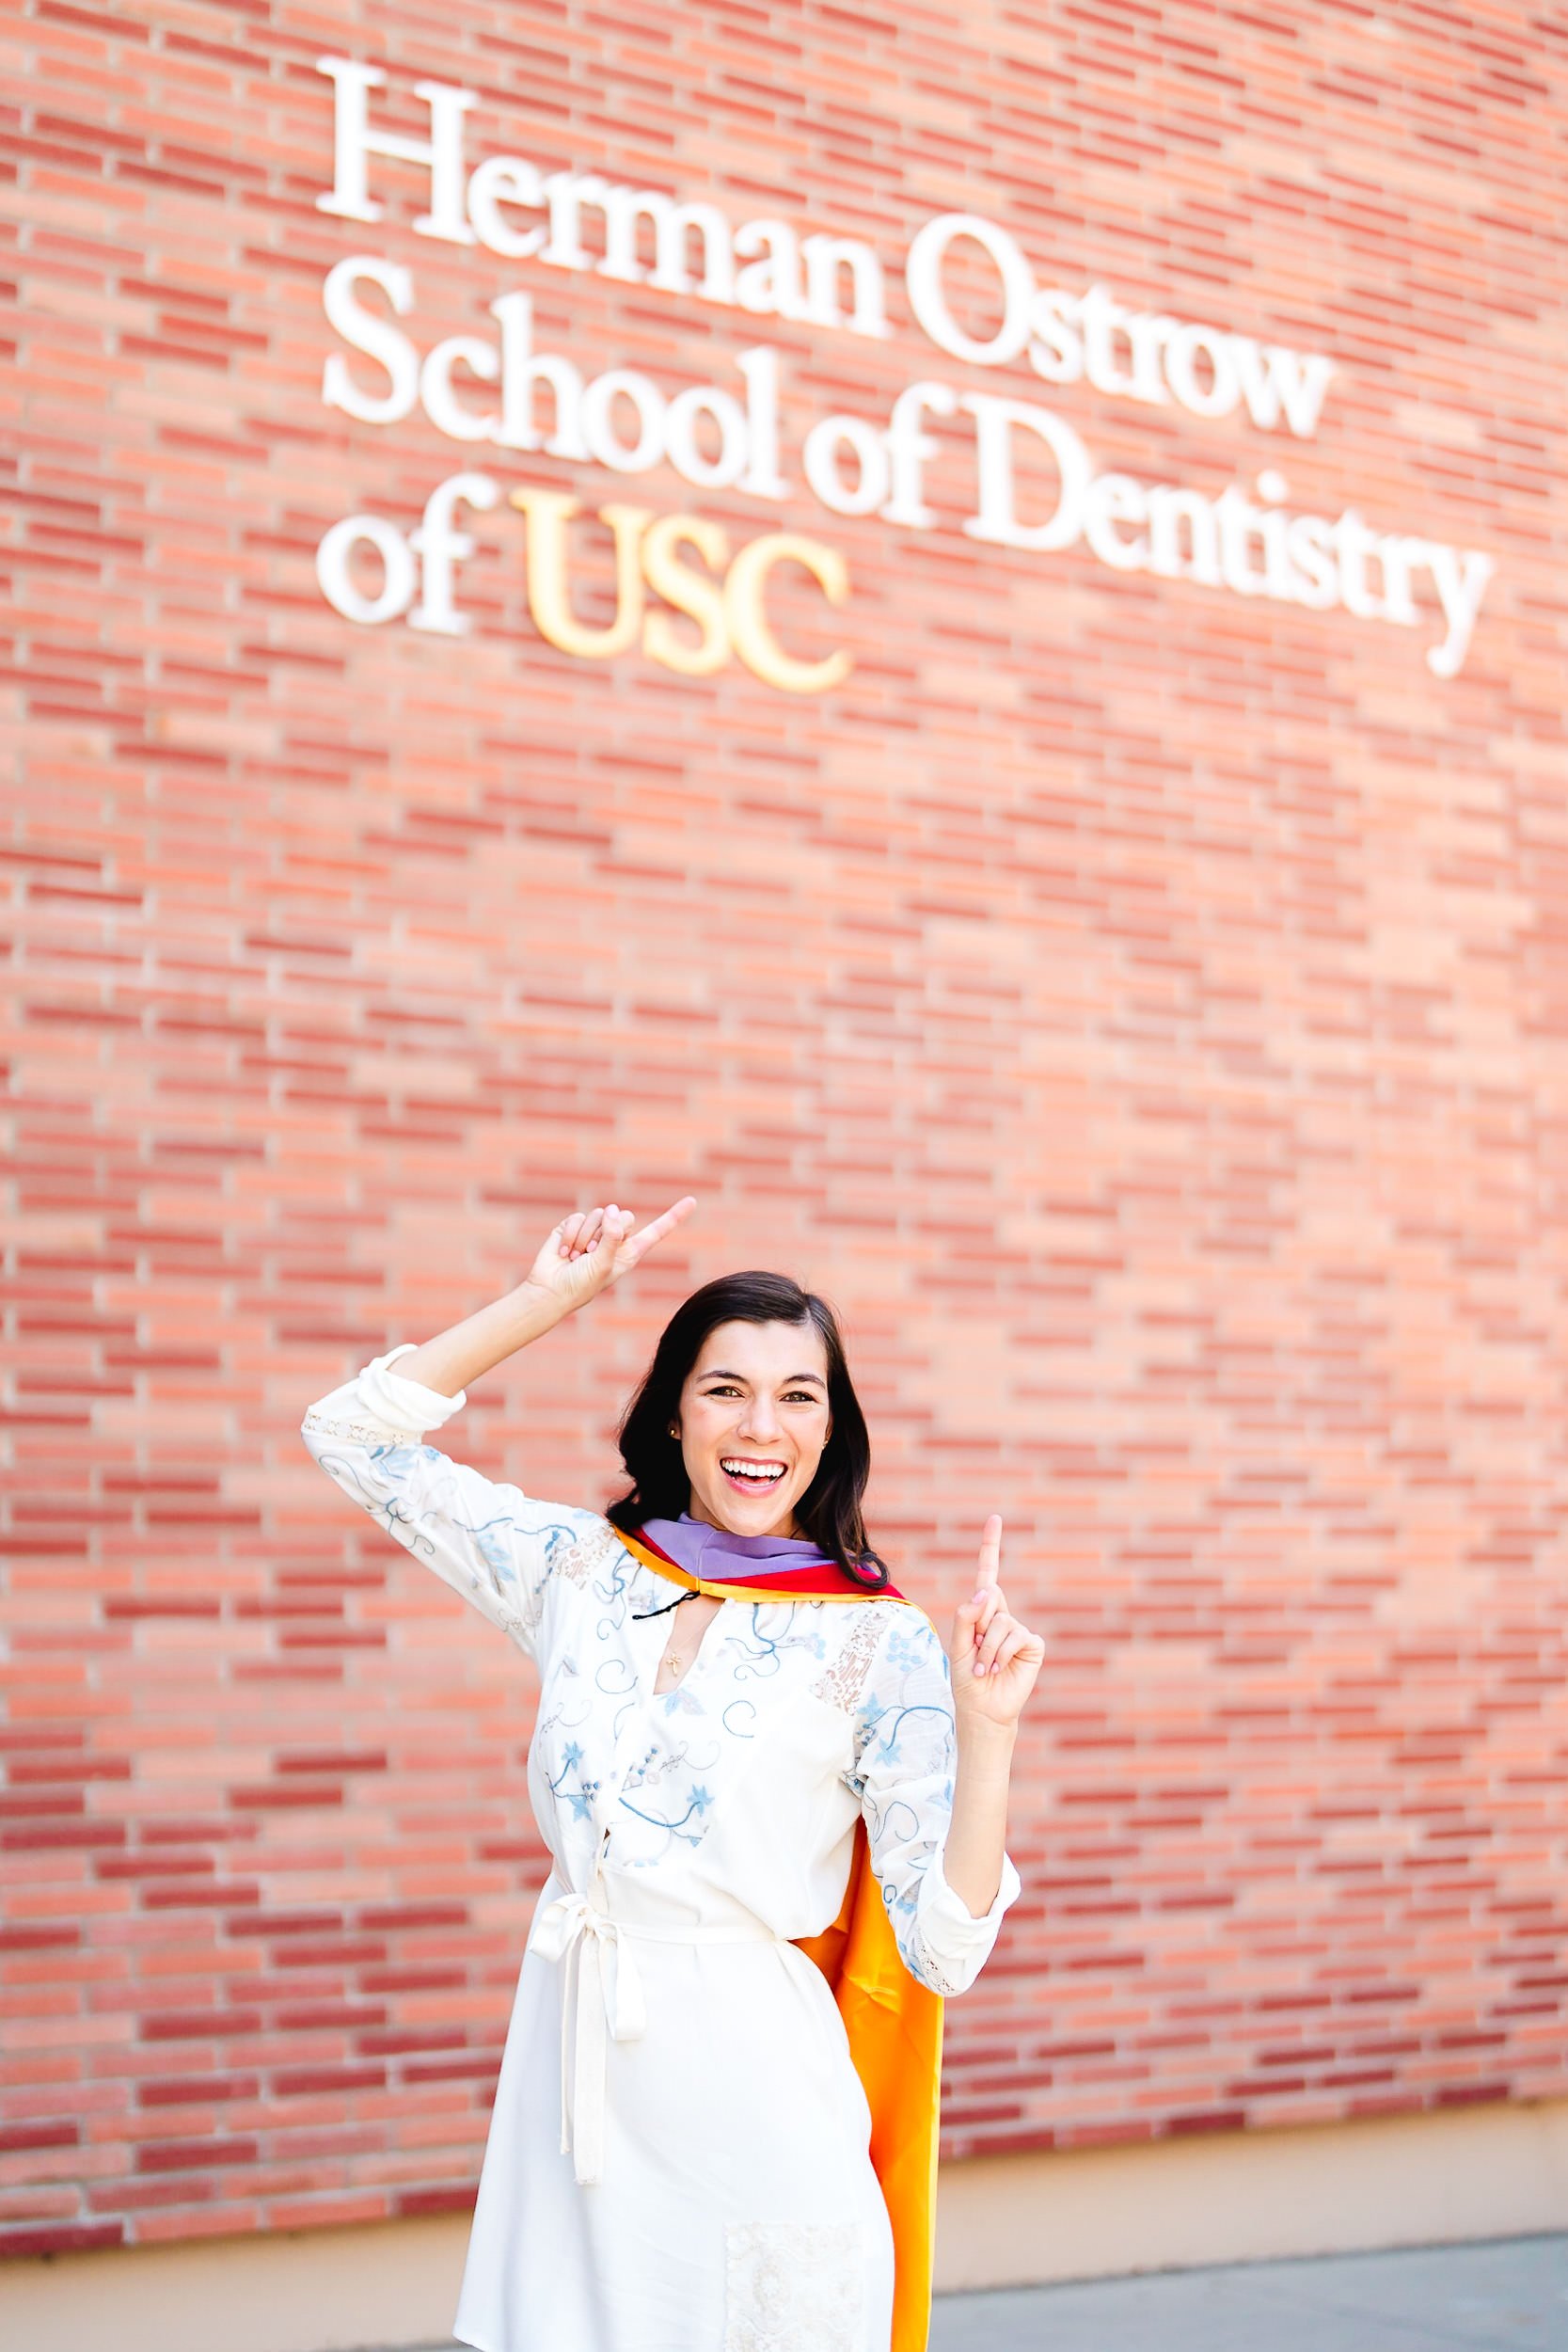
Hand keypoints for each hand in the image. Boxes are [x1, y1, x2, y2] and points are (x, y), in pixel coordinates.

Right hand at [520, 1198, 696, 1317]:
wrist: (550, 1290)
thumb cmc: (580, 1285)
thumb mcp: (604, 1264)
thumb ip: (613, 1236)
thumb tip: (613, 1210)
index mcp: (629, 1252)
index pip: (656, 1232)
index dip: (673, 1216)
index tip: (693, 1201)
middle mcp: (614, 1239)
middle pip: (624, 1216)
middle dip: (607, 1232)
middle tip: (592, 1253)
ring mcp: (593, 1231)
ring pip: (600, 1215)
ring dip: (585, 1237)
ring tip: (577, 1257)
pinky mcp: (573, 1227)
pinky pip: (578, 1217)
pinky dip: (570, 1236)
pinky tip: (564, 1252)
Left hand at [949, 1515, 1043, 1729]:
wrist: (983, 1709)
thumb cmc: (967, 1679)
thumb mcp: (956, 1646)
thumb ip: (965, 1616)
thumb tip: (987, 1590)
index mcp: (982, 1611)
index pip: (988, 1572)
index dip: (991, 1545)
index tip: (995, 1518)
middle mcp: (1001, 1615)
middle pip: (988, 1597)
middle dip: (976, 1626)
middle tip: (974, 1652)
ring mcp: (1018, 1629)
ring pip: (1000, 1621)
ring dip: (987, 1648)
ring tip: (985, 1668)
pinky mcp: (1033, 1645)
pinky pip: (1016, 1636)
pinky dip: (1001, 1654)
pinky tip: (998, 1669)